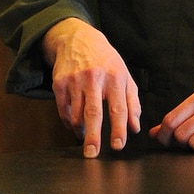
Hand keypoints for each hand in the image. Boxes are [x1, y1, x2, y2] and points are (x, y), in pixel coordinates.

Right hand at [44, 18, 140, 155]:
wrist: (78, 39)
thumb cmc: (106, 61)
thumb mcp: (124, 76)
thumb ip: (132, 102)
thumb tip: (134, 128)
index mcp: (115, 77)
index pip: (118, 108)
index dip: (119, 129)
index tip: (118, 146)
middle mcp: (94, 78)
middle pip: (93, 113)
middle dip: (93, 136)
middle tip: (93, 154)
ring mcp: (75, 80)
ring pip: (76, 114)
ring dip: (81, 130)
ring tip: (86, 135)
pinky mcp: (59, 83)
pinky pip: (63, 110)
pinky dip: (68, 122)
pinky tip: (74, 124)